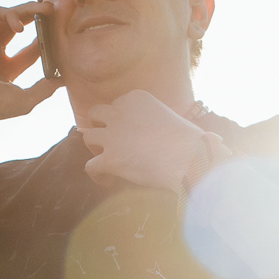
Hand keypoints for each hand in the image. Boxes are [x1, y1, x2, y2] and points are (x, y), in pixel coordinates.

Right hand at [0, 3, 64, 132]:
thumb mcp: (27, 99)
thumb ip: (45, 88)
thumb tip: (64, 80)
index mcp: (5, 68)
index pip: (30, 47)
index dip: (45, 38)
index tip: (59, 32)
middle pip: (19, 25)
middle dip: (36, 14)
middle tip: (53, 10)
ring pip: (7, 14)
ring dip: (26, 9)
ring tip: (42, 11)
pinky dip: (9, 13)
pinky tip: (20, 26)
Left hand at [80, 90, 226, 190]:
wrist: (191, 159)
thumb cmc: (191, 141)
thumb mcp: (171, 118)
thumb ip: (157, 121)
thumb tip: (164, 138)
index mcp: (136, 98)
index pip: (118, 104)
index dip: (120, 119)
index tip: (129, 133)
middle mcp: (120, 112)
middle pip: (96, 114)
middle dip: (99, 126)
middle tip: (109, 140)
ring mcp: (113, 135)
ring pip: (88, 137)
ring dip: (95, 148)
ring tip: (107, 160)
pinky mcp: (110, 158)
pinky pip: (90, 166)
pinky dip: (97, 175)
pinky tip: (108, 180)